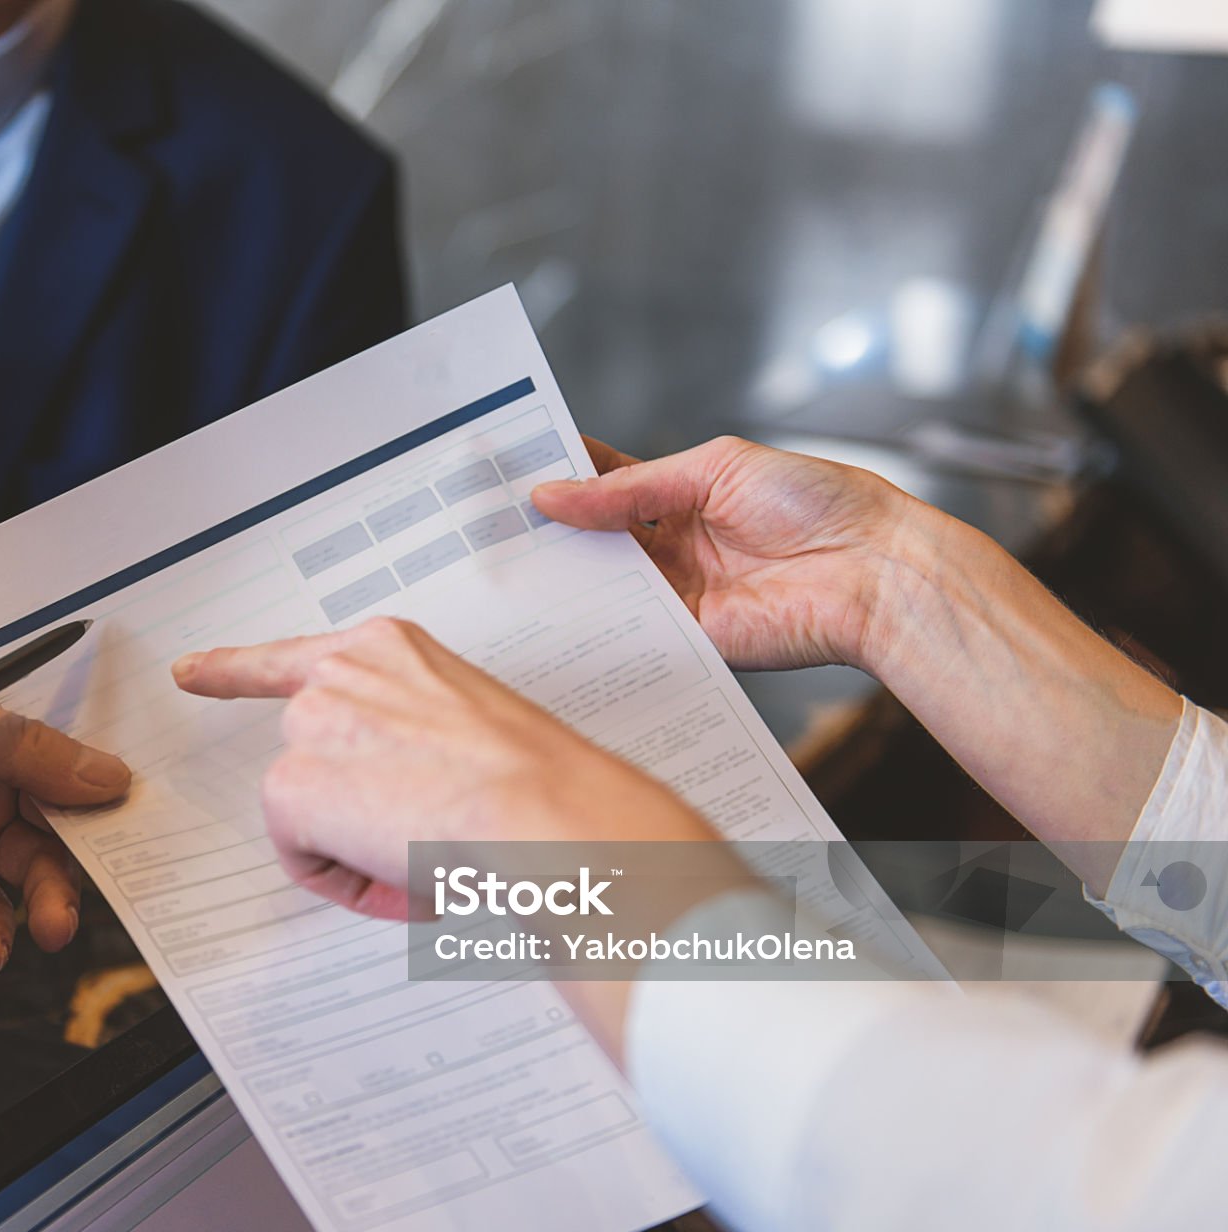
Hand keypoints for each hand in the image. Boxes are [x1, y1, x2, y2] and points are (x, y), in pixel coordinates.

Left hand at [172, 618, 721, 918]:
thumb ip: (410, 739)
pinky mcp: (291, 785)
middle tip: (410, 840)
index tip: (189, 671)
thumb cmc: (534, 781)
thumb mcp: (468, 724)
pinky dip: (351, 882)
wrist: (542, 810)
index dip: (232, 669)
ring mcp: (309, 726)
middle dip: (346, 811)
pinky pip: (305, 860)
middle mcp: (338, 673)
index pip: (292, 658)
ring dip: (361, 849)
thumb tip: (398, 806)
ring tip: (430, 850)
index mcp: (389, 650)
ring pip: (313, 817)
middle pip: (309, 762)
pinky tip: (403, 867)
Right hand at [531, 435, 928, 672]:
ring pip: (600, 584)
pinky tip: (548, 609)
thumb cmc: (817, 503)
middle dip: (546, 530)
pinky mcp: (685, 636)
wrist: (871, 570)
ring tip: (504, 561)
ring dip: (558, 575)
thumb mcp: (714, 468)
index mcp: (682, 494)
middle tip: (489, 523)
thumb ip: (630, 487)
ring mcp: (676, 593)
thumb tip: (554, 495)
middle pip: (593, 538)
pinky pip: (626, 631)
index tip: (509, 471)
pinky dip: (589, 622)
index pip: (605, 483)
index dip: (561, 477)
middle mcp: (672, 545)